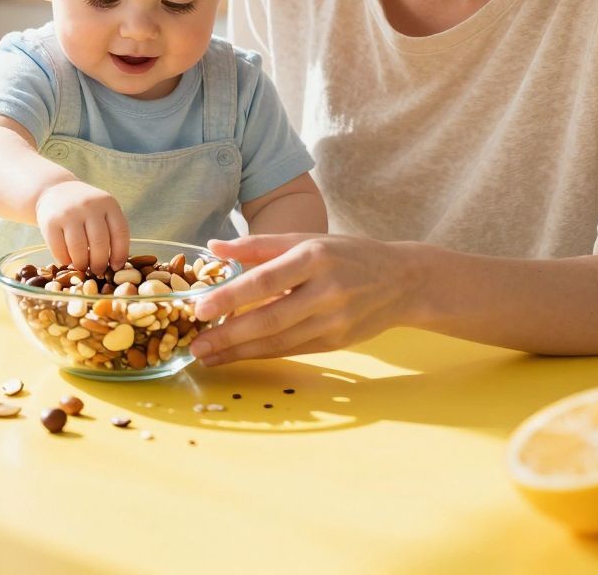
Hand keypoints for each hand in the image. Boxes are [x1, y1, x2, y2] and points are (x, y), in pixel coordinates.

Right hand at [34, 180, 128, 271]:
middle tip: (97, 271)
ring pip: (79, 249)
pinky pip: (59, 249)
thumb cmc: (84, 209)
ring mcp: (68, 212)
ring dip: (82, 264)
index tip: (116, 267)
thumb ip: (110, 231)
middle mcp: (89, 205)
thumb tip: (115, 266)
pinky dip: (64, 260)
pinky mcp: (50, 221)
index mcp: (108, 203)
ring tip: (82, 266)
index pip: (120, 233)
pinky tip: (68, 259)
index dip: (120, 254)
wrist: (53, 191)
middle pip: (100, 243)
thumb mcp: (102, 210)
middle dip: (99, 263)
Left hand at [189, 233, 420, 364]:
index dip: (231, 296)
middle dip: (228, 335)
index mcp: (314, 257)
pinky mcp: (337, 343)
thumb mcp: (306, 240)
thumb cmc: (347, 254)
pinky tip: (236, 357)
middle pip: (270, 319)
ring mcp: (334, 321)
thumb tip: (213, 247)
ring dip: (239, 352)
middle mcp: (326, 291)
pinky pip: (292, 351)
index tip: (200, 307)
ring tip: (206, 356)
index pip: (266, 280)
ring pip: (279, 342)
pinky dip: (261, 355)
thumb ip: (259, 245)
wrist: (403, 281)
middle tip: (195, 345)